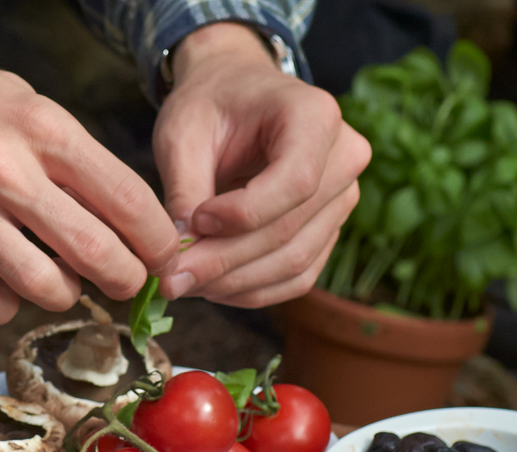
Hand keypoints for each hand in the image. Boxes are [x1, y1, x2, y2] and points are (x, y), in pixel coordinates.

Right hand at [0, 20, 180, 324]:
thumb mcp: (24, 101)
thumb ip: (75, 158)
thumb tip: (130, 219)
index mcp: (39, 127)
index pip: (126, 200)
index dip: (157, 242)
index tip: (164, 258)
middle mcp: (3, 170)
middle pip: (96, 253)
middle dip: (125, 279)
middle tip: (125, 281)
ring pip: (46, 289)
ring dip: (64, 294)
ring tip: (58, 277)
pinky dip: (5, 305)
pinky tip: (5, 286)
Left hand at [154, 24, 370, 308]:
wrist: (234, 97)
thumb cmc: (210, 105)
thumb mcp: (183, 133)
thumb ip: (183, 190)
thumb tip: (180, 254)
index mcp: (316, 116)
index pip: (295, 183)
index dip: (243, 215)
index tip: (194, 223)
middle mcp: (343, 160)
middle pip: (290, 232)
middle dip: (226, 262)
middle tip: (173, 278)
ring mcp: (341, 201)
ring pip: (294, 264)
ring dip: (236, 283)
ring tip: (187, 282)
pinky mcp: (328, 234)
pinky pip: (296, 278)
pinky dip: (252, 291)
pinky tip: (213, 287)